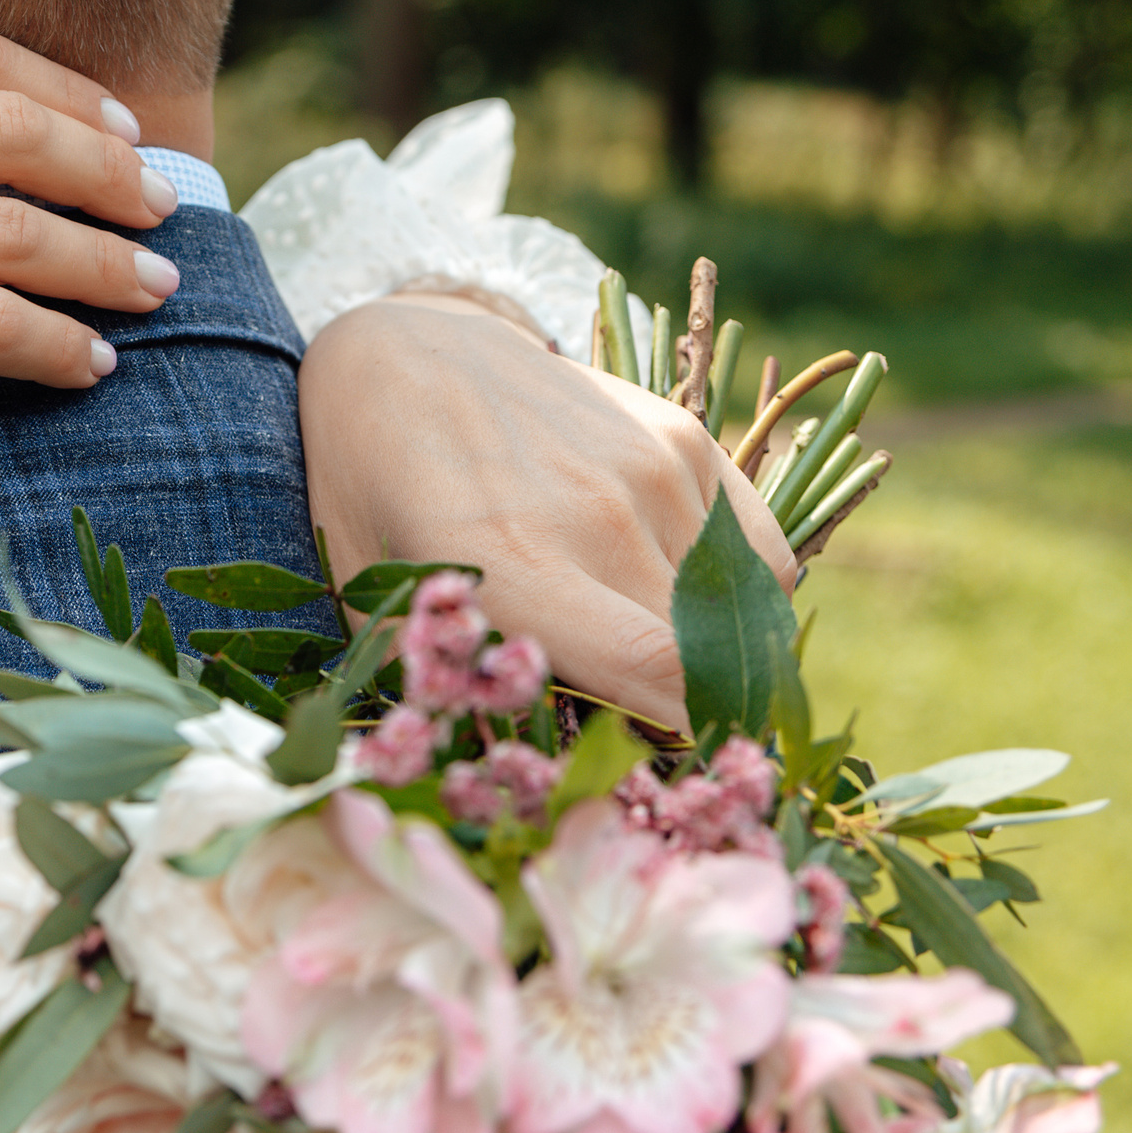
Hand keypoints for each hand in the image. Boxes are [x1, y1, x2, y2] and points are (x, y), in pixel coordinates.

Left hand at [297, 292, 798, 734]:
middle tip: (655, 732)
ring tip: (657, 658)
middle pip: (707, 657)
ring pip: (745, 610)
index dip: (686, 745)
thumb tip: (555, 769)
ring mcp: (654, 468)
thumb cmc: (371, 498)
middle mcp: (602, 516)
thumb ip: (460, 690)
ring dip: (717, 655)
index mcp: (517, 565)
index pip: (661, 677)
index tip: (669, 778)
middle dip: (697, 714)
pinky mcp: (686, 437)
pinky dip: (743, 598)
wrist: (400, 354)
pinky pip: (761, 555)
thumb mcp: (377, 607)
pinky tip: (681, 601)